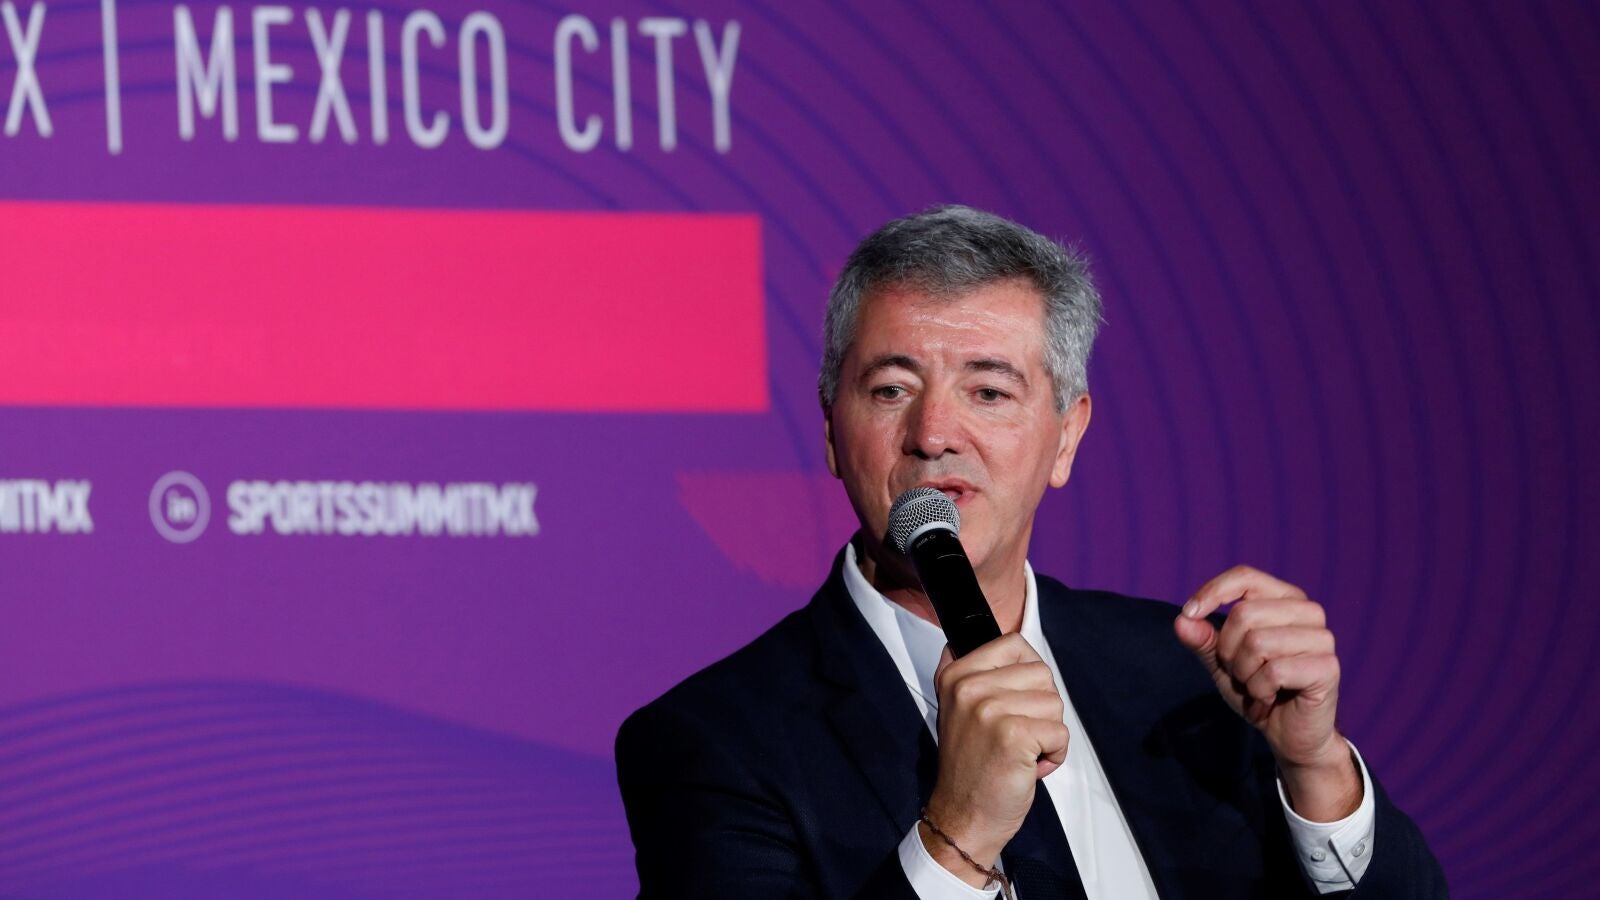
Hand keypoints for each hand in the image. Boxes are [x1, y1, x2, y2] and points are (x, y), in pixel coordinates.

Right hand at [921, 633, 1068, 885]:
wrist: (963, 816)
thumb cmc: (972, 767)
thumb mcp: (960, 709)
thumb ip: (979, 673)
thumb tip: (1009, 641)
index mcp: (956, 675)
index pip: (1014, 644)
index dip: (1030, 673)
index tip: (1019, 699)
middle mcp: (968, 687)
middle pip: (1041, 673)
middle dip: (1042, 707)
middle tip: (1018, 734)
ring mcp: (989, 709)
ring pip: (1055, 703)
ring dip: (1050, 733)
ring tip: (1023, 752)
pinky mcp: (1013, 734)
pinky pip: (1060, 732)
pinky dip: (1055, 754)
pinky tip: (1030, 766)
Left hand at [1174, 565, 1360, 821]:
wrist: (1290, 734)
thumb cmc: (1258, 690)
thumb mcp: (1222, 662)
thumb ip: (1203, 640)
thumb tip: (1182, 620)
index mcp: (1284, 598)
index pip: (1245, 576)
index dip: (1212, 591)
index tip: (1189, 614)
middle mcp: (1308, 611)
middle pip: (1244, 613)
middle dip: (1228, 651)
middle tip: (1240, 674)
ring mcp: (1322, 638)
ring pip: (1257, 642)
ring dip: (1244, 673)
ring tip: (1256, 687)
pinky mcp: (1328, 667)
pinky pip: (1273, 671)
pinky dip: (1259, 690)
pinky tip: (1270, 699)